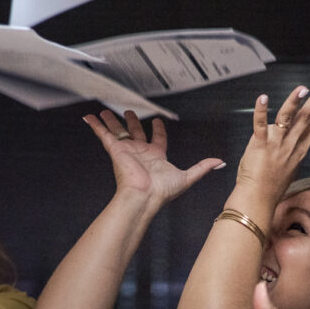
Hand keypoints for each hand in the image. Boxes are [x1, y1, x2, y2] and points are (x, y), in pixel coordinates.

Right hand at [82, 109, 225, 204]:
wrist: (143, 197)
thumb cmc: (162, 192)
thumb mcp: (188, 177)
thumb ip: (203, 167)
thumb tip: (219, 162)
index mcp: (156, 156)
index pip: (157, 139)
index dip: (158, 129)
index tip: (158, 121)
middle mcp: (140, 152)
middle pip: (135, 132)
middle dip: (133, 121)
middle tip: (129, 112)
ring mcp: (127, 150)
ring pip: (118, 131)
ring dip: (113, 121)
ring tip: (107, 112)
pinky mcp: (115, 150)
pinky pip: (103, 134)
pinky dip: (96, 126)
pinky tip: (89, 117)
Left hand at [233, 82, 309, 202]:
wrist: (257, 201)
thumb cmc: (270, 187)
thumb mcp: (286, 168)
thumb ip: (287, 150)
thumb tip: (285, 137)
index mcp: (298, 152)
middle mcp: (290, 147)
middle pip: (307, 120)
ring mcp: (275, 146)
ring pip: (287, 120)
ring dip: (295, 103)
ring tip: (303, 89)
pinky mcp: (259, 147)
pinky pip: (260, 126)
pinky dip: (261, 111)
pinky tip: (263, 97)